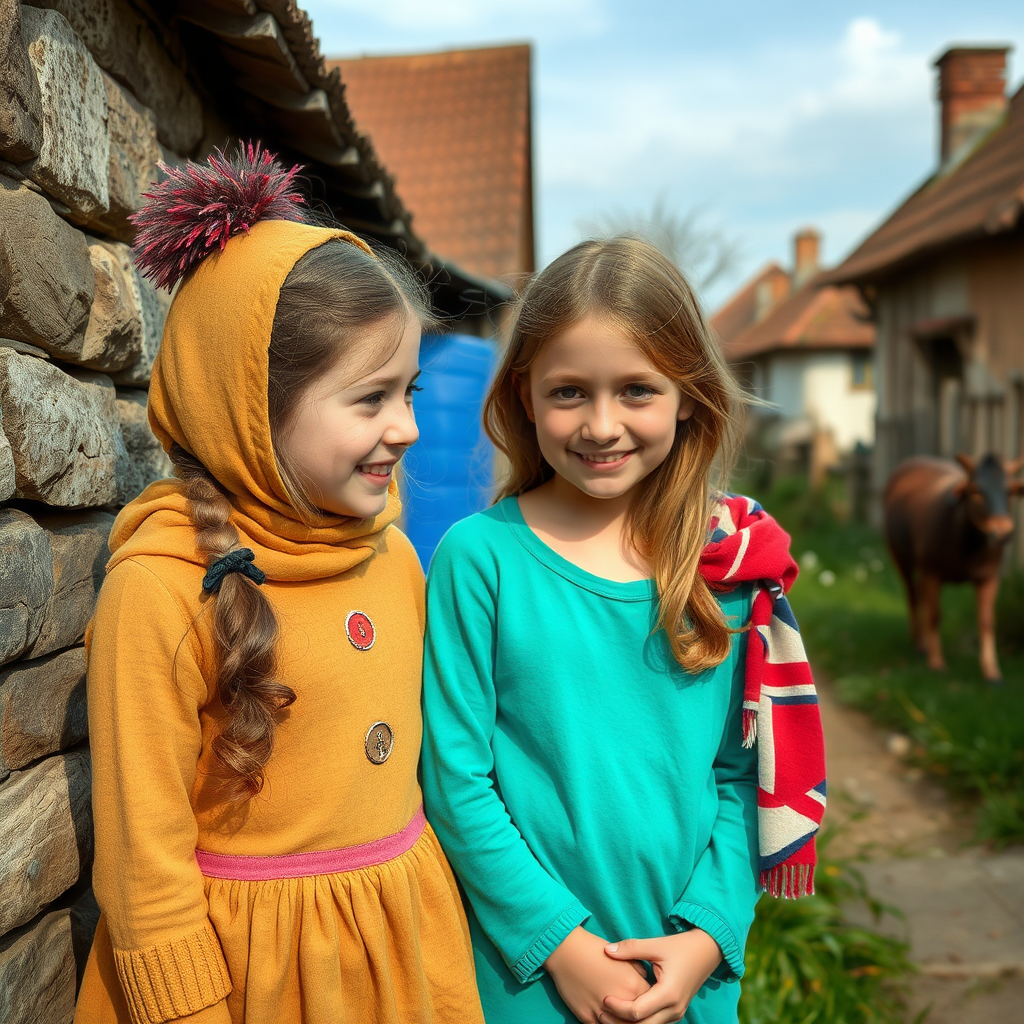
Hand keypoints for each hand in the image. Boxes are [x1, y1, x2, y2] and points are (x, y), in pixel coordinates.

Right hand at [545, 926, 649, 1023]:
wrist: (566, 950)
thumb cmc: (594, 948)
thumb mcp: (621, 955)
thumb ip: (637, 968)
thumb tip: (644, 977)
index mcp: (633, 985)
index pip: (650, 1001)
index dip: (648, 1000)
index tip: (644, 998)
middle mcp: (621, 1001)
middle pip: (637, 1019)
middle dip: (636, 1015)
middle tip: (630, 1008)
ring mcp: (603, 1011)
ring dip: (620, 1021)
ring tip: (618, 1015)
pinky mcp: (587, 1017)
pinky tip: (605, 1017)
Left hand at [598, 929, 722, 1023]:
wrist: (707, 951)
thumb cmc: (681, 947)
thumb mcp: (656, 945)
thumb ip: (630, 948)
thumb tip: (606, 950)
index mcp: (668, 993)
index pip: (637, 1011)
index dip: (618, 1008)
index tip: (604, 997)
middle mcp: (674, 1009)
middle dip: (620, 1022)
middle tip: (600, 1012)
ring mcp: (676, 1013)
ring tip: (609, 1015)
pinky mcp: (675, 1012)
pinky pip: (655, 1023)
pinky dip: (640, 1021)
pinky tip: (625, 1014)